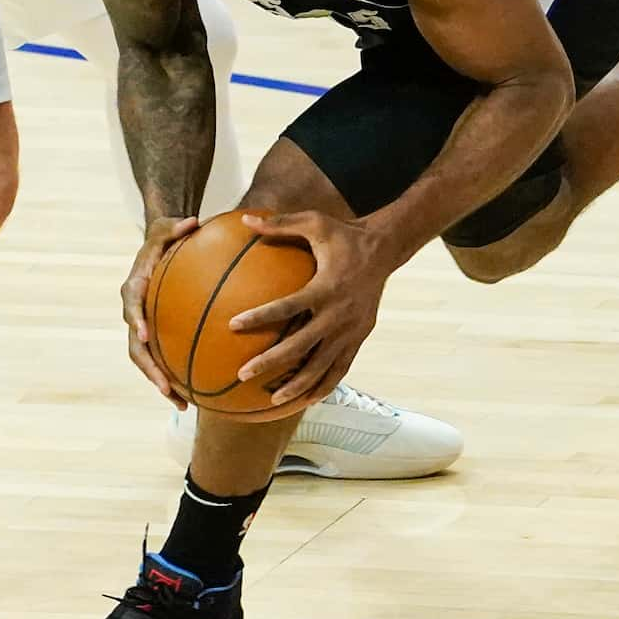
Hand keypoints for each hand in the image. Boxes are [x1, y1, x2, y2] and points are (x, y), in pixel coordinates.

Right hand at [120, 214, 200, 406]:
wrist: (158, 249)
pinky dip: (176, 378)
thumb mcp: (168, 226)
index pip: (131, 305)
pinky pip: (163, 360)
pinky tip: (197, 396)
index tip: (143, 334)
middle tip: (165, 387)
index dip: (135, 320)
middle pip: (135, 347)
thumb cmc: (164, 237)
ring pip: (146, 361)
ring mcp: (143, 327)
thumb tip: (193, 222)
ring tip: (183, 405)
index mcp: (134, 288)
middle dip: (149, 369)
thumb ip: (176, 226)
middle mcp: (134, 313)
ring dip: (161, 384)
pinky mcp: (155, 336)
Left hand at [224, 210, 396, 409]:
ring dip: (297, 385)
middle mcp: (339, 314)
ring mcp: (350, 330)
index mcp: (326, 287)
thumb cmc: (344, 234)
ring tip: (272, 401)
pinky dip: (323, 386)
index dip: (261, 316)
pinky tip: (305, 400)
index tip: (233, 325)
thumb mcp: (315, 222)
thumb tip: (245, 218)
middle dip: (272, 362)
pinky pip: (340, 369)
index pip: (288, 306)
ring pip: (321, 366)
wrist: (385, 250)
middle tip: (243, 373)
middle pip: (301, 345)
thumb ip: (281, 224)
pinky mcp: (359, 339)